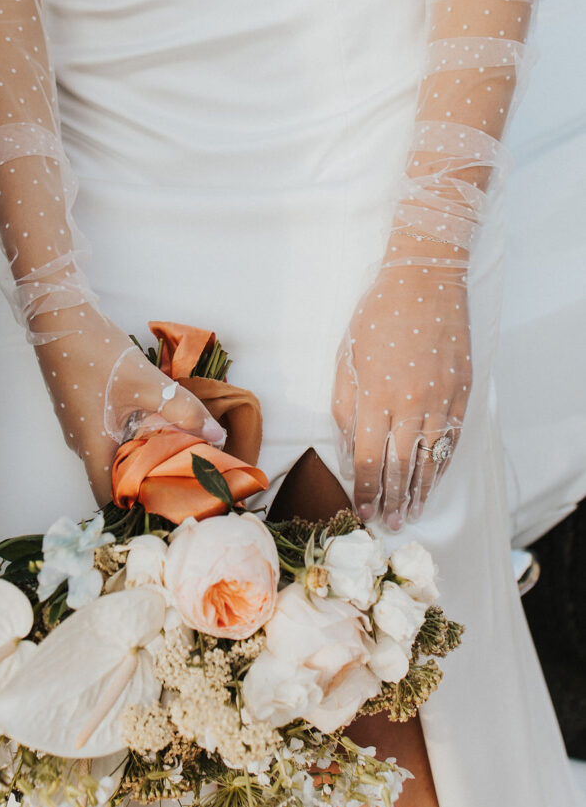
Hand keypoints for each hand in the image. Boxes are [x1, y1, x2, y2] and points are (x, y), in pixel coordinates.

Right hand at [34, 305, 225, 504]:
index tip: (168, 506)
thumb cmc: (97, 354)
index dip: (137, 508)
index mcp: (93, 448)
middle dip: (147, 483)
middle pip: (114, 479)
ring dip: (141, 458)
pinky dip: (132, 438)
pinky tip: (157, 425)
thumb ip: (184, 411)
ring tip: (177, 455)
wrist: (59, 318)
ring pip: (113, 455)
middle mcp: (82, 445)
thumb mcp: (148, 384)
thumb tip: (217, 436)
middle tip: (182, 480)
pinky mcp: (83, 411)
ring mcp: (80, 427)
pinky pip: (109, 436)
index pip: (111, 498)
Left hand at [332, 236, 471, 529]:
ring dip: (418, 493)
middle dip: (390, 501)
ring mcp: (440, 401)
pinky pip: (450, 441)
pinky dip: (440, 467)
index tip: (361, 512)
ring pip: (428, 461)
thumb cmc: (376, 318)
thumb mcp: (346, 360)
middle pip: (399, 469)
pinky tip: (432, 482)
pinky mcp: (461, 394)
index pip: (368, 461)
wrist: (425, 282)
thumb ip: (345, 409)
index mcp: (375, 398)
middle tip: (387, 524)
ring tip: (410, 514)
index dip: (364, 492)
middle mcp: (409, 406)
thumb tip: (348, 452)